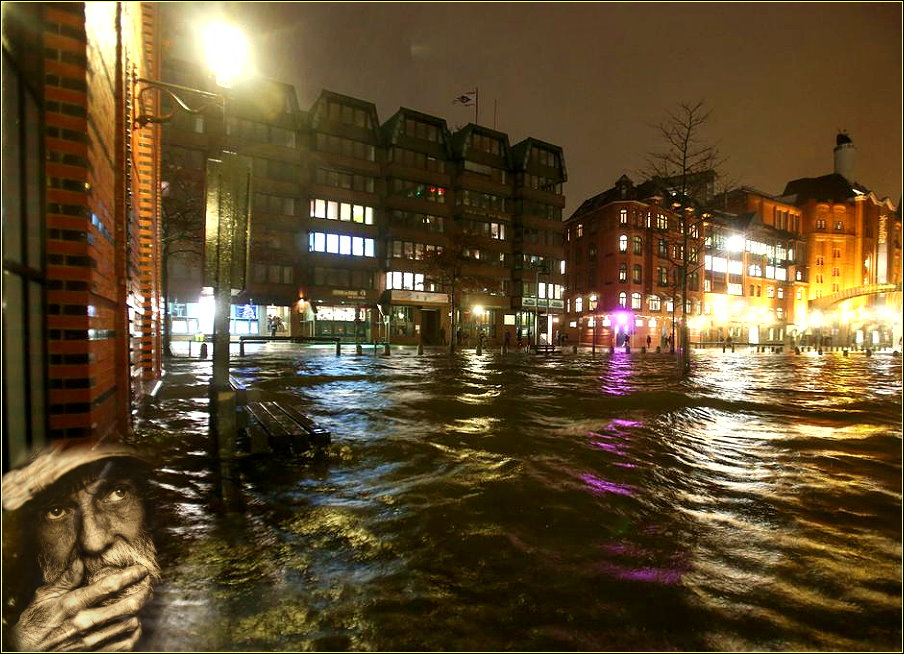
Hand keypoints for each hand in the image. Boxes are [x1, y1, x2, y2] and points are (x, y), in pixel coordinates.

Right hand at [13, 560, 151, 650]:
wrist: (24, 653)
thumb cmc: (34, 623)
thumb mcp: (44, 597)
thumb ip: (66, 579)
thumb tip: (82, 559)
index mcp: (73, 604)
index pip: (110, 586)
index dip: (131, 576)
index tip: (142, 569)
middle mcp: (84, 623)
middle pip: (128, 606)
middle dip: (143, 593)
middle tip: (148, 587)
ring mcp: (90, 642)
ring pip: (130, 624)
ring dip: (138, 612)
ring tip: (139, 604)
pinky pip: (125, 645)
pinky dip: (134, 634)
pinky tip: (132, 625)